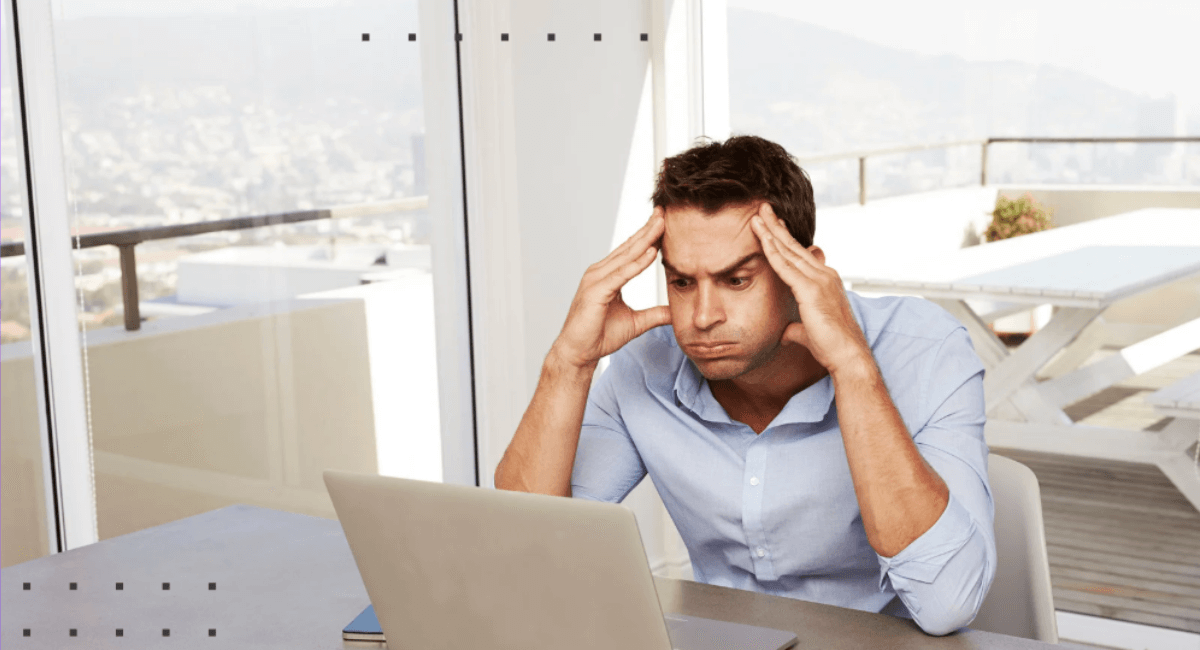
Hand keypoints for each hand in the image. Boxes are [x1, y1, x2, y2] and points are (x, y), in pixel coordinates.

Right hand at [551, 208, 671, 368]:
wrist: (579, 353)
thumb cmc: (599, 336)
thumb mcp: (636, 322)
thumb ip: (655, 314)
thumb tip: (675, 312)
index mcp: (608, 275)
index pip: (631, 251)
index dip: (648, 236)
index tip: (664, 222)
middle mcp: (600, 272)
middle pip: (629, 247)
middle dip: (648, 229)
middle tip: (664, 212)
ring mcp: (596, 279)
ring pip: (626, 256)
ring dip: (645, 239)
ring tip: (661, 224)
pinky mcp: (596, 291)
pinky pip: (621, 274)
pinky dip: (636, 263)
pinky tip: (651, 253)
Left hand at [749, 204, 871, 374]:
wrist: (847, 355)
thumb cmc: (831, 347)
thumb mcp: (809, 332)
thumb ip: (796, 328)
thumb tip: (786, 332)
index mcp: (825, 281)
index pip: (800, 255)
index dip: (785, 239)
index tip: (773, 225)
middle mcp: (824, 275)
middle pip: (794, 246)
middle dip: (777, 226)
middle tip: (763, 209)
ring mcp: (819, 280)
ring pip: (788, 250)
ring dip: (771, 231)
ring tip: (757, 214)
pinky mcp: (810, 289)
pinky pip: (785, 265)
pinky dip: (772, 249)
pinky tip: (761, 237)